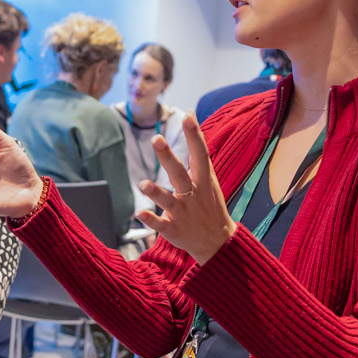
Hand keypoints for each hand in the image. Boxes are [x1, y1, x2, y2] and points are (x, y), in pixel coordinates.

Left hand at [136, 113, 238, 264]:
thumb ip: (198, 149)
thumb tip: (190, 115)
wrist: (218, 242)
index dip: (194, 135)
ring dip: (156, 192)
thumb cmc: (209, 203)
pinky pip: (161, 224)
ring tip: (143, 184)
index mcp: (203, 180)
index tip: (188, 117)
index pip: (200, 154)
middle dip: (168, 157)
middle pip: (180, 174)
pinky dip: (151, 219)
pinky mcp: (174, 229)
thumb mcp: (209, 177)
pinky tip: (139, 213)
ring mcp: (183, 213)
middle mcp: (193, 194)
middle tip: (156, 139)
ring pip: (168, 200)